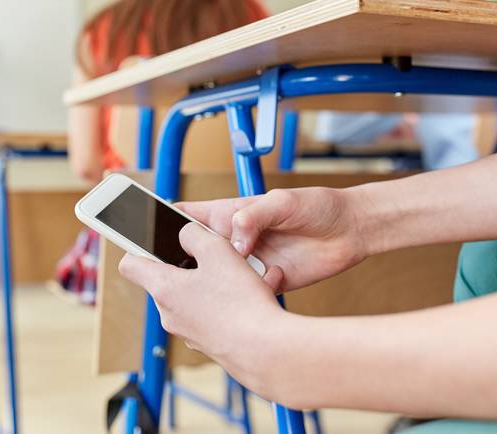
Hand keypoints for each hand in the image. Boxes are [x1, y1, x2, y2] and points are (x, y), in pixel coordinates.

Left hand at [118, 223, 284, 368]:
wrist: (264, 350)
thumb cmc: (238, 303)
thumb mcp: (216, 250)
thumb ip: (194, 235)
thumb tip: (185, 235)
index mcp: (163, 288)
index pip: (130, 264)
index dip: (139, 248)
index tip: (154, 241)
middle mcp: (169, 313)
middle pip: (169, 279)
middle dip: (192, 265)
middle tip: (217, 256)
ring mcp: (188, 332)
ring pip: (196, 296)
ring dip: (216, 282)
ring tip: (245, 276)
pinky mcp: (208, 343)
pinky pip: (213, 315)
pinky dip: (229, 303)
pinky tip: (255, 296)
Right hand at [177, 187, 369, 292]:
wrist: (352, 231)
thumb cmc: (318, 206)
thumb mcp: (284, 202)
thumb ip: (254, 216)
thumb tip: (235, 240)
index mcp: (229, 215)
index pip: (186, 217)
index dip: (161, 223)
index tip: (144, 234)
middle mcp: (233, 240)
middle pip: (194, 254)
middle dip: (186, 265)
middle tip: (190, 271)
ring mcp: (247, 264)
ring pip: (219, 279)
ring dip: (221, 284)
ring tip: (234, 280)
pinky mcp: (265, 283)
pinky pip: (247, 294)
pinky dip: (253, 294)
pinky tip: (271, 281)